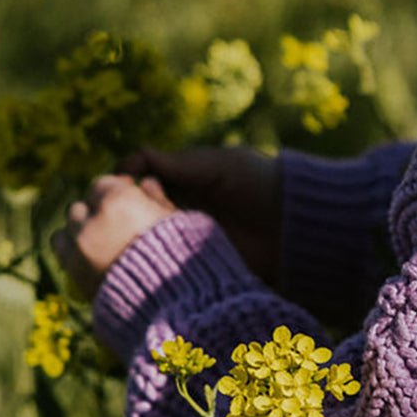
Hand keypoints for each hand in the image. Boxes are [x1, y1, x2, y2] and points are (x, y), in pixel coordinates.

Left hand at [52, 175, 175, 300]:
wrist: (168, 299)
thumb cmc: (179, 253)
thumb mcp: (176, 220)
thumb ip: (157, 199)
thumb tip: (147, 182)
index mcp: (119, 200)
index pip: (103, 184)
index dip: (116, 190)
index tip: (127, 198)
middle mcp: (93, 219)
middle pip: (82, 204)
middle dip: (96, 210)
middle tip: (115, 223)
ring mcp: (79, 246)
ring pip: (67, 225)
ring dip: (80, 228)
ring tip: (100, 240)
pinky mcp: (73, 269)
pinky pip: (60, 247)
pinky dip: (71, 247)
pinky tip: (90, 254)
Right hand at [115, 146, 282, 287]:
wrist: (295, 224)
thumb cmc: (263, 183)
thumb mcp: (224, 165)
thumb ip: (183, 163)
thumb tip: (136, 157)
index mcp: (184, 178)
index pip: (138, 175)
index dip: (124, 178)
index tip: (120, 183)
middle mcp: (178, 205)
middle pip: (132, 205)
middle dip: (122, 207)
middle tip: (129, 210)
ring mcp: (183, 233)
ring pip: (140, 232)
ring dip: (133, 232)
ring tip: (143, 230)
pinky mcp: (191, 259)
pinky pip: (161, 258)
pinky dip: (148, 255)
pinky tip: (147, 252)